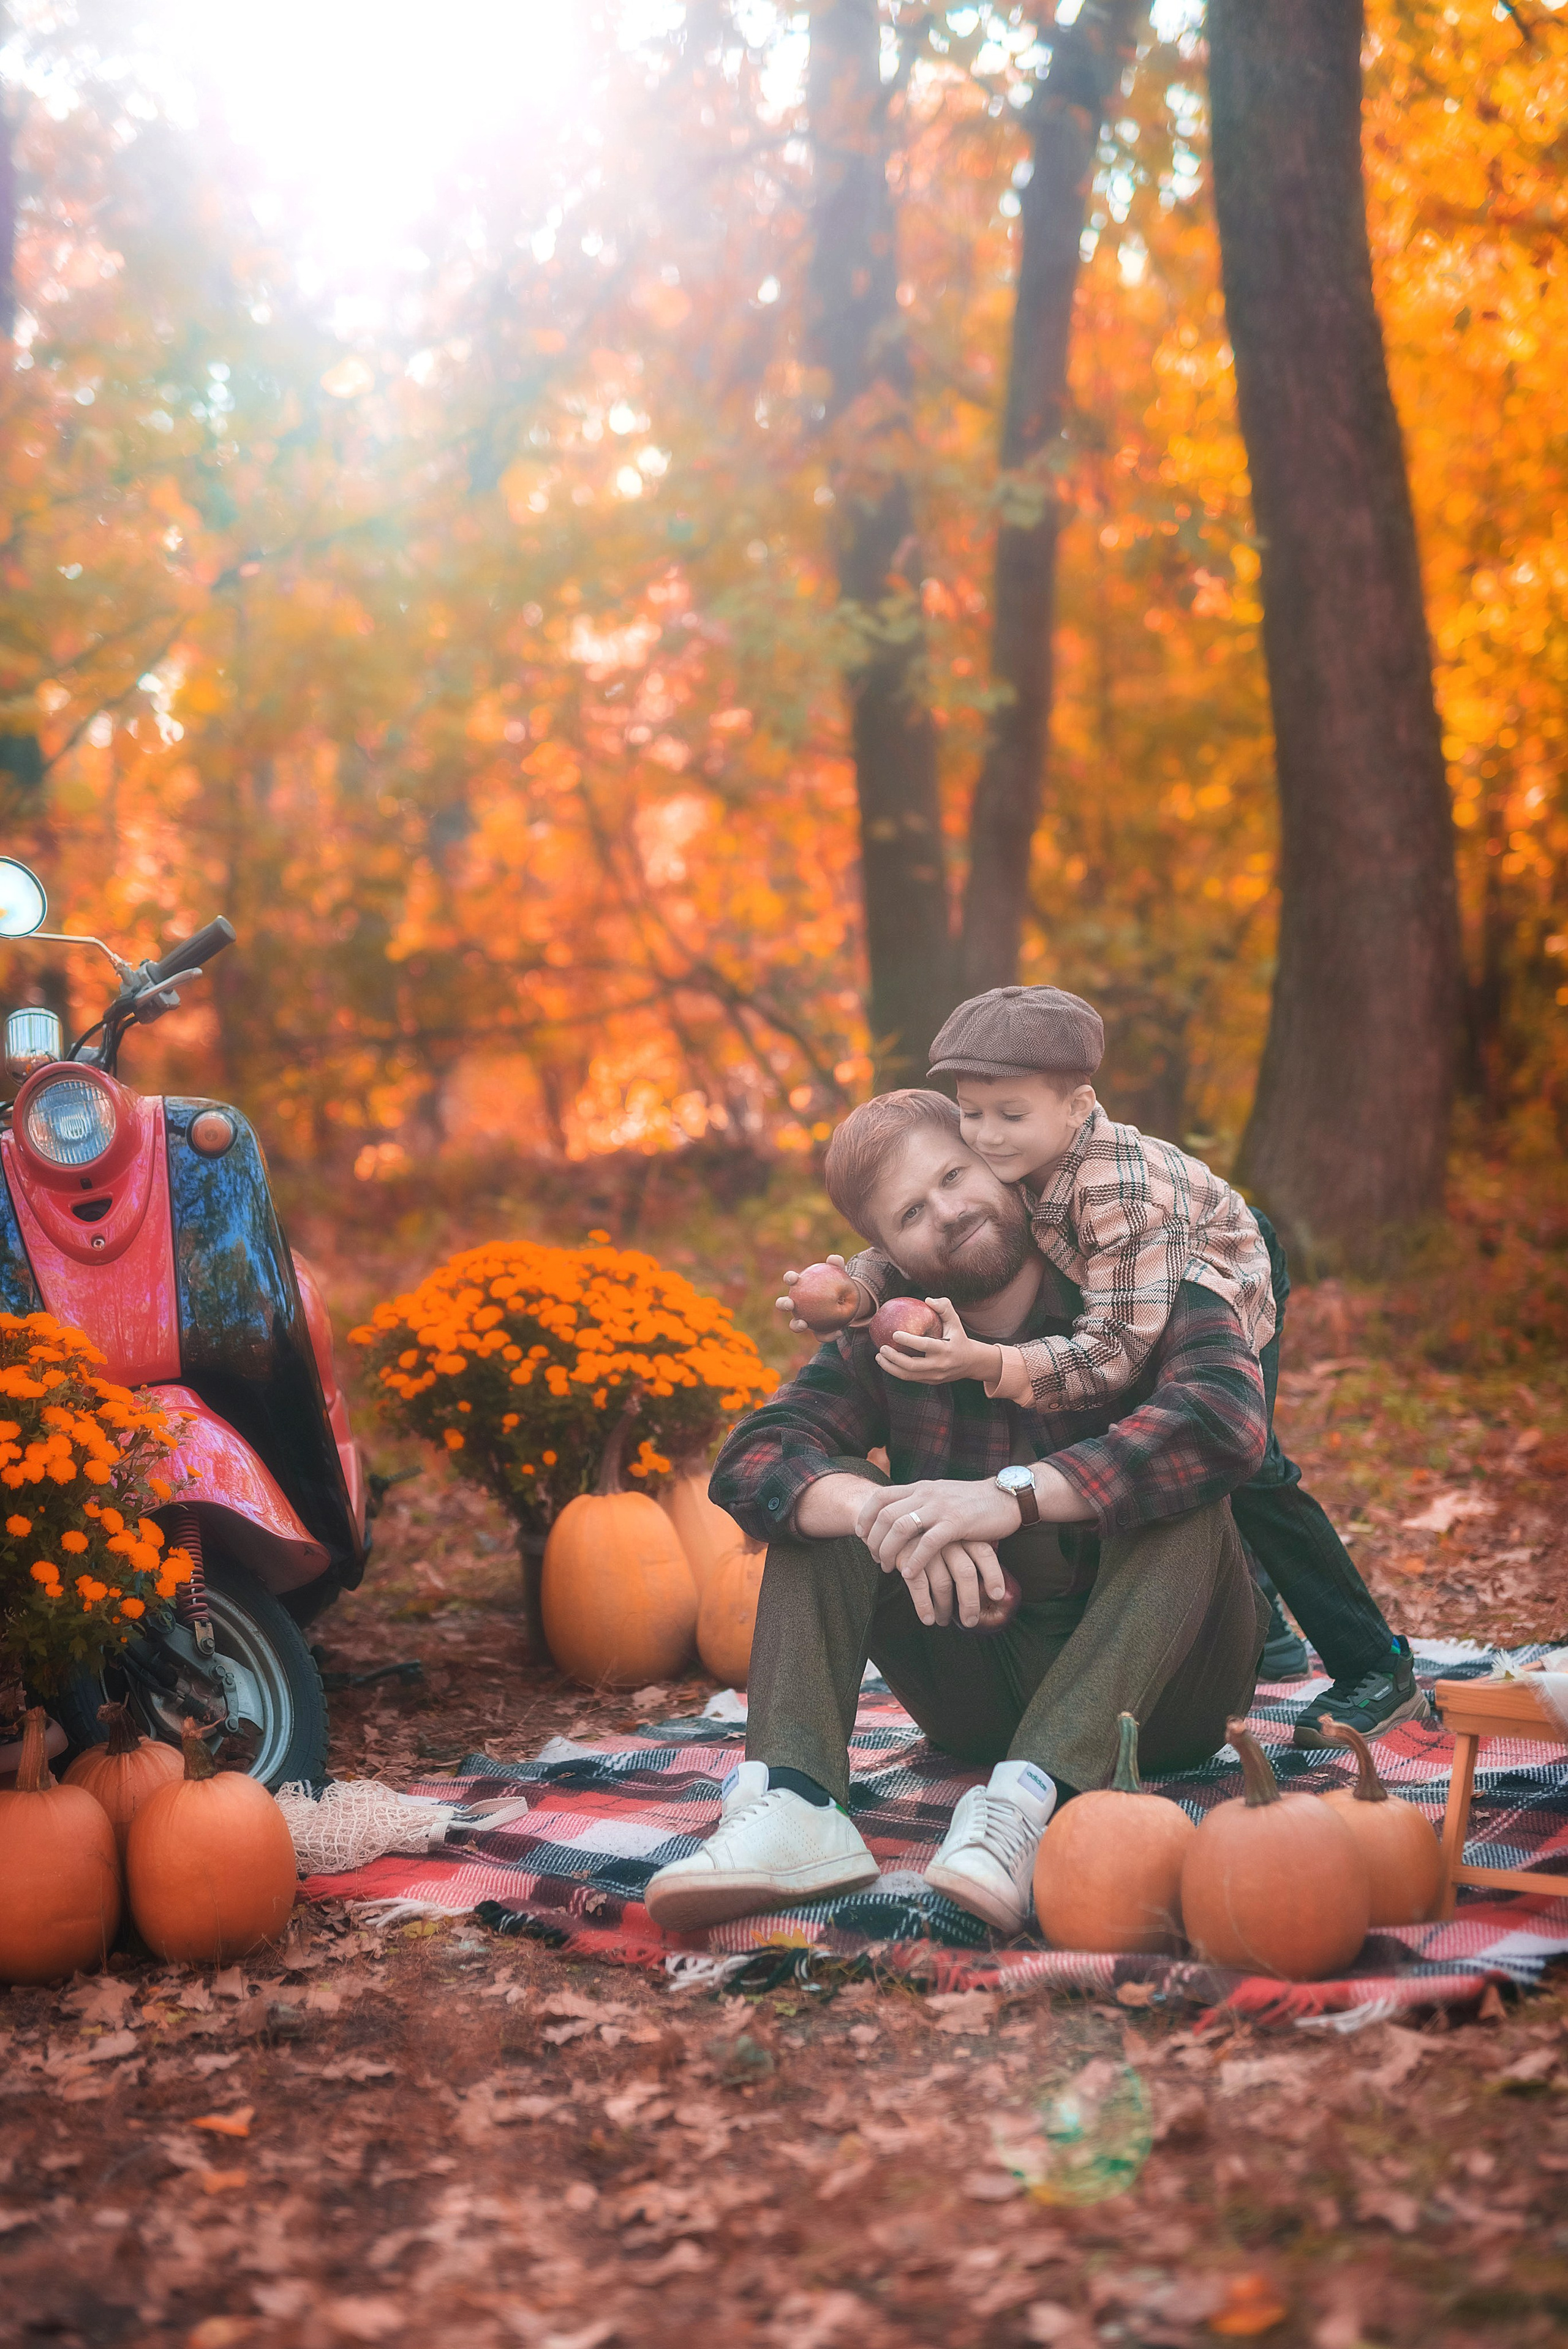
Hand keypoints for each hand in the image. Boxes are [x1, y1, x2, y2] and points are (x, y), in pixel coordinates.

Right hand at [776, 1253, 852, 1336]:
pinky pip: (820, 1335)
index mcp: (800, 1287)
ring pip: (795, 1324)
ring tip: (804, 1324)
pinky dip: (829, 1335)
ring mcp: (804, 1319)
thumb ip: (837, 1266)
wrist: (846, 1302)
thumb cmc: (838, 1284)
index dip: (790, 1278)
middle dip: (783, 1304)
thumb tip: (834, 1258)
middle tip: (789, 1304)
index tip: (793, 1278)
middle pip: (784, 1304)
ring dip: (796, 1325)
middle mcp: (797, 1305)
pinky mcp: (816, 1331)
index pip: (791, 1280)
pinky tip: (838, 1332)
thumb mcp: (841, 1274)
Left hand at [854, 1478, 1020, 1626]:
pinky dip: (915, 1560)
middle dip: (874, 1539)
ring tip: (888, 1567)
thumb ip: (920, 1502)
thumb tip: (899, 1517)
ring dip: (889, 1550)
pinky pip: (928, 1543)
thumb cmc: (972, 1502)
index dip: (866, 1516)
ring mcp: (941, 1507)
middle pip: (886, 1514)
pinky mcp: (957, 1523)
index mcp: (920, 1488)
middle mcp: (926, 1494)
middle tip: (874, 1558)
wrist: (1006, 1497)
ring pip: (902, 1527)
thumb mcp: (940, 1495)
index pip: (881, 1496)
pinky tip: (909, 1574)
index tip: (860, 1534)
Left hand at [875, 1296, 1000, 1387]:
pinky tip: (887, 1362)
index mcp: (946, 1349)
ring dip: (890, 1367)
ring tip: (879, 1357)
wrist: (971, 1362)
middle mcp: (940, 1365)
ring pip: (908, 1376)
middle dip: (894, 1358)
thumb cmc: (959, 1337)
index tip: (894, 1333)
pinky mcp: (931, 1382)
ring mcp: (935, 1376)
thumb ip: (944, 1307)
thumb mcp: (955, 1321)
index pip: (925, 1345)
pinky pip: (910, 1378)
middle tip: (882, 1348)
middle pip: (912, 1366)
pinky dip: (896, 1371)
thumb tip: (927, 1300)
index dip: (908, 1340)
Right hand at [899, 1541, 1007, 1628]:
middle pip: (966, 1572)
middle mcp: (948, 1540)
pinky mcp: (907, 1556)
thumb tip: (990, 1589)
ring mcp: (927, 1548)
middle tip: (970, 1621)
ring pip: (943, 1583)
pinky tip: (928, 1618)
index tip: (997, 1596)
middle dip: (970, 1601)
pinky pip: (918, 1585)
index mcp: (963, 1535)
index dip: (993, 1575)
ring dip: (945, 1608)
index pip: (985, 1553)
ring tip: (944, 1621)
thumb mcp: (953, 1540)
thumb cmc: (931, 1540)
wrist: (896, 1526)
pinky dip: (924, 1605)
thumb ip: (968, 1555)